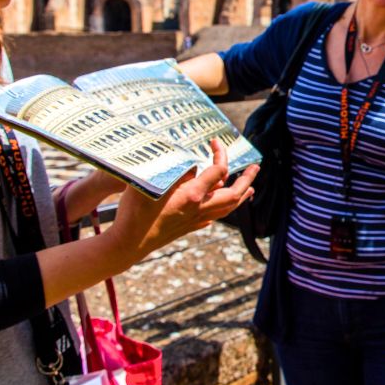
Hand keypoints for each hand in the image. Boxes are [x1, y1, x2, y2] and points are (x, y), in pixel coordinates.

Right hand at [107, 139, 258, 267]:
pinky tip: (220, 210)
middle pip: (233, 194)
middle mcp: (199, 209)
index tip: (215, 141)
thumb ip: (175, 172)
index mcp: (192, 195)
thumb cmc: (135, 211)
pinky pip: (213, 218)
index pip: (218, 170)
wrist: (128, 244)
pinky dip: (222, 210)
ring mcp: (195, 220)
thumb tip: (193, 165)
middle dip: (247, 180)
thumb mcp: (152, 183)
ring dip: (240, 197)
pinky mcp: (188, 228)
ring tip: (250, 190)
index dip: (220, 153)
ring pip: (226, 209)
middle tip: (256, 167)